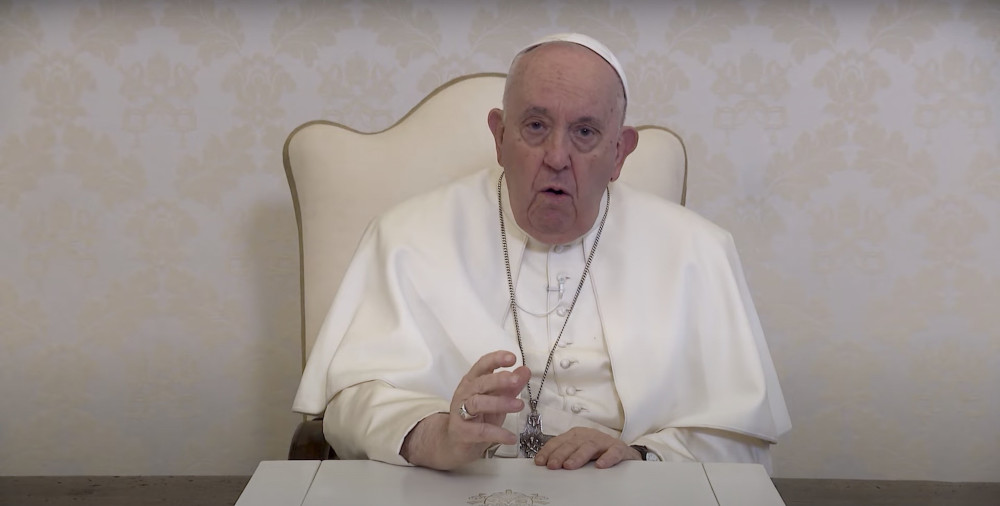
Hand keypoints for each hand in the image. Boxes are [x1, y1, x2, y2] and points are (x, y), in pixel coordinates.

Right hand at [401, 350, 529, 469]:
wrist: (456, 443)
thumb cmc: (478, 417)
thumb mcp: (497, 400)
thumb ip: (511, 386)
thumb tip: (525, 371)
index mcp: (473, 381)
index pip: (482, 365)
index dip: (496, 359)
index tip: (512, 358)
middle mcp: (465, 393)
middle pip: (480, 382)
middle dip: (499, 379)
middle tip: (516, 380)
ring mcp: (460, 412)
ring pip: (478, 403)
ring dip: (499, 403)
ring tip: (519, 405)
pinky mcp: (462, 431)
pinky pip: (480, 430)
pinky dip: (497, 433)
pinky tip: (511, 437)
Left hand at [533, 427, 640, 469]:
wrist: (623, 452)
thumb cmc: (597, 452)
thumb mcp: (578, 451)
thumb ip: (565, 456)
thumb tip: (545, 465)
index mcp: (576, 435)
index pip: (559, 442)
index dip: (548, 451)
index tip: (540, 462)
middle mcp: (588, 435)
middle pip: (572, 443)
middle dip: (560, 454)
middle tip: (552, 465)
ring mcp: (603, 441)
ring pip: (589, 446)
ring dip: (578, 456)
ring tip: (569, 466)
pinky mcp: (619, 448)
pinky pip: (613, 452)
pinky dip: (607, 458)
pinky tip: (600, 465)